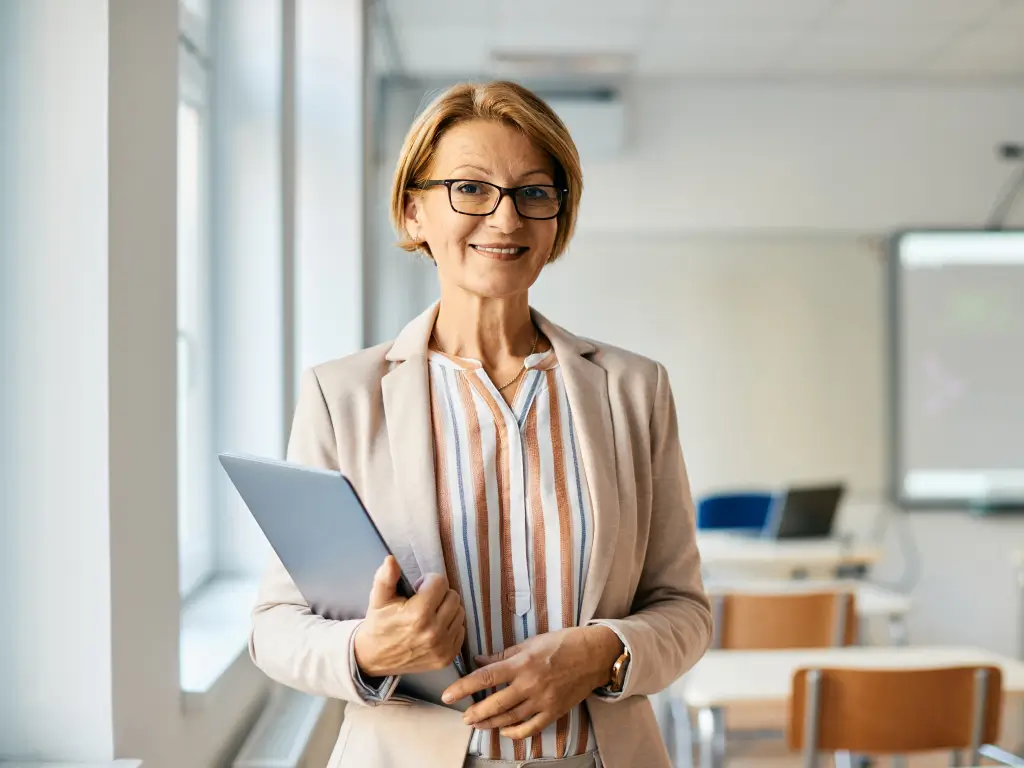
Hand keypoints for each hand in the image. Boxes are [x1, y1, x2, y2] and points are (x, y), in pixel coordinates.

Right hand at [353, 556, 465, 677]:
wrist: (375, 658)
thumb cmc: (379, 624)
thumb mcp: (378, 599)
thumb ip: (385, 577)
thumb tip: (391, 560)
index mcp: (418, 615)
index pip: (440, 582)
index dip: (428, 581)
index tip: (417, 589)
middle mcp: (434, 632)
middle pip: (453, 596)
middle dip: (440, 594)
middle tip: (424, 601)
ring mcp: (442, 647)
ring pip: (460, 612)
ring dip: (447, 609)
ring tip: (429, 614)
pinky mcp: (448, 658)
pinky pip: (461, 630)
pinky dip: (450, 626)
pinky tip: (434, 628)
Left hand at [441, 626, 622, 738]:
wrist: (594, 655)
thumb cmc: (563, 643)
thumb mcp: (531, 642)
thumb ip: (504, 655)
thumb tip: (479, 661)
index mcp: (522, 663)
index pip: (486, 677)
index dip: (464, 687)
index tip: (448, 695)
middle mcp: (530, 684)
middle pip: (495, 704)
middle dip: (475, 713)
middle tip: (464, 716)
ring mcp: (543, 700)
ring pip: (510, 719)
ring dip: (490, 724)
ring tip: (477, 724)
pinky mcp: (554, 711)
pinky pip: (530, 728)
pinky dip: (515, 733)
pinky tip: (504, 731)